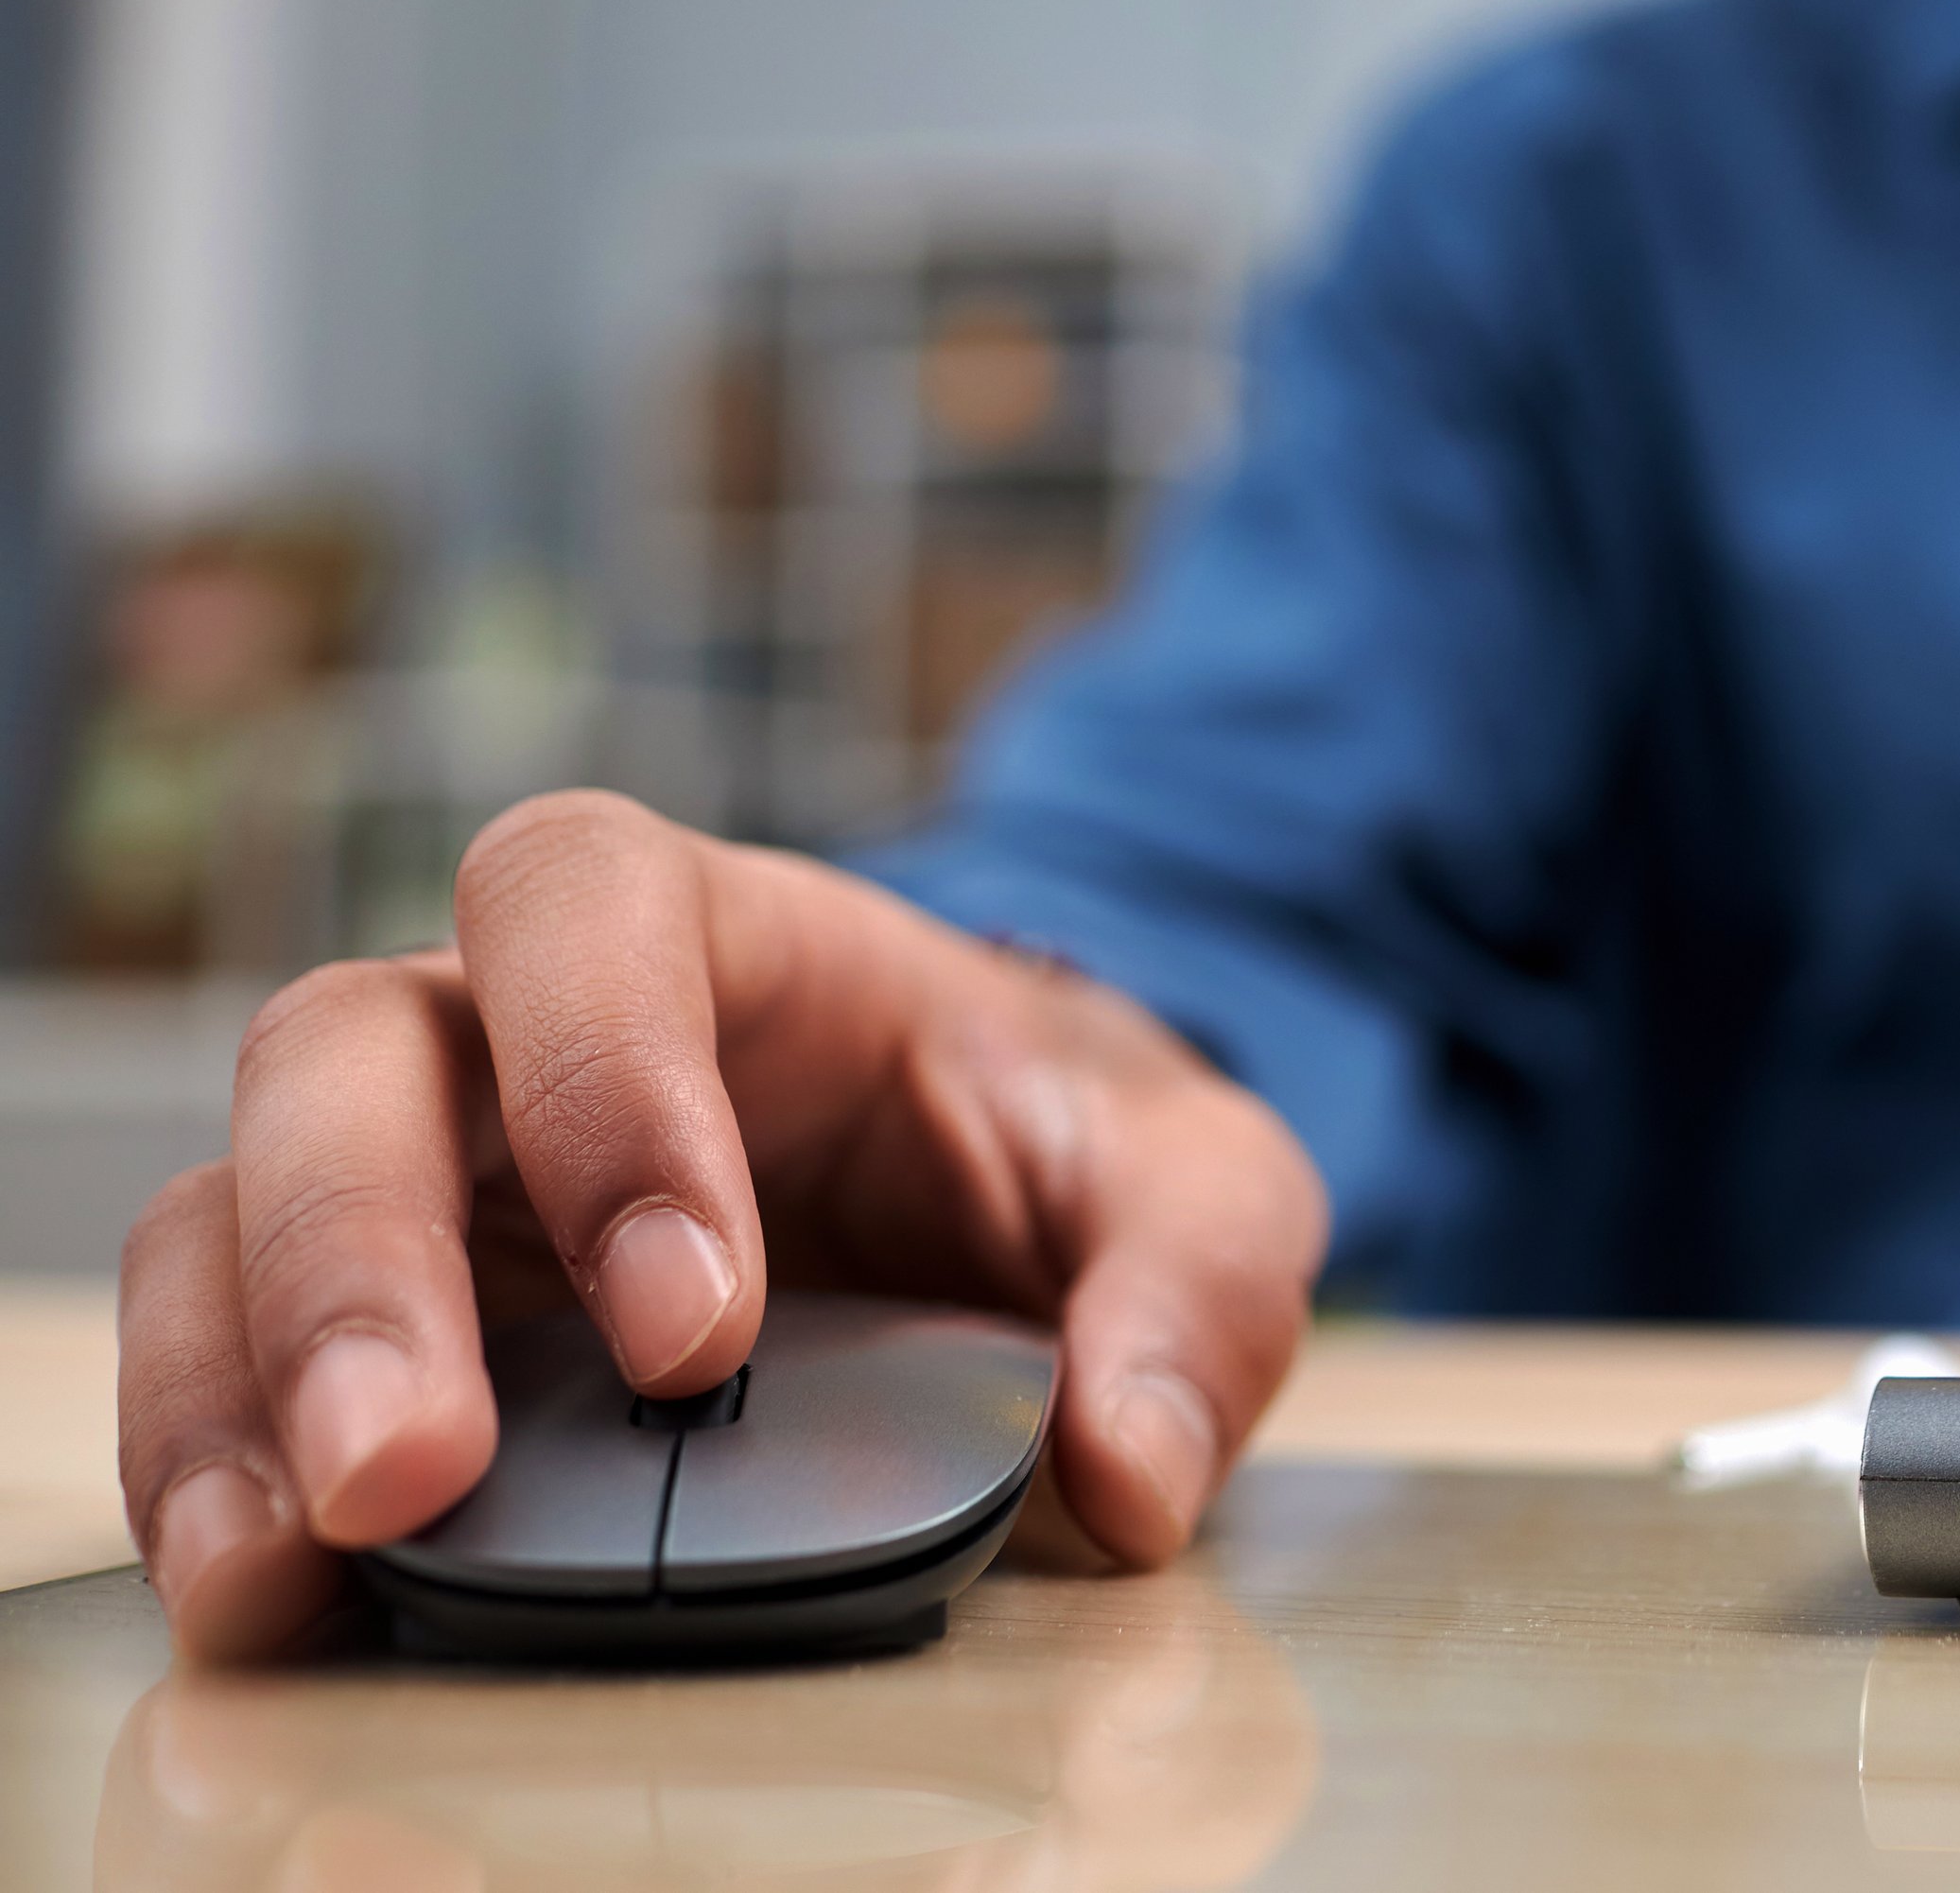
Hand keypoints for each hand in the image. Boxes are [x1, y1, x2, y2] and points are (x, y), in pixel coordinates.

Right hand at [118, 790, 1326, 1662]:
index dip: (603, 1078)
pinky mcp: (382, 1325)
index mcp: (727, 937)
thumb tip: (1131, 1470)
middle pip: (344, 1049)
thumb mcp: (1196, 1180)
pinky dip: (221, 1470)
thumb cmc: (1057, 1143)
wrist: (999, 1194)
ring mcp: (426, 1177)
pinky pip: (228, 1364)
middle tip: (422, 1467)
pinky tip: (275, 1592)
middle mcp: (521, 1032)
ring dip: (241, 1381)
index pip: (591, 907)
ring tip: (300, 1559)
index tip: (694, 1322)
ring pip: (233, 1206)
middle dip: (358, 1253)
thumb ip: (1197, 1286)